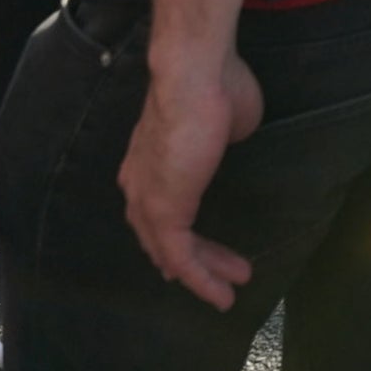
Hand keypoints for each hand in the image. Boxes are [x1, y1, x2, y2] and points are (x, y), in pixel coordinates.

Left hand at [120, 49, 263, 309]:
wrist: (194, 77)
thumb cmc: (218, 89)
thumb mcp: (228, 123)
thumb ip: (224, 141)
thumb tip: (228, 142)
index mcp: (150, 163)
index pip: (162, 210)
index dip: (183, 233)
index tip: (207, 250)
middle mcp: (140, 187)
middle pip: (164, 238)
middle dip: (198, 259)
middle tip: (229, 272)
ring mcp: (147, 202)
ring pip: (172, 252)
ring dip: (202, 272)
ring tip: (231, 287)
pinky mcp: (162, 215)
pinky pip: (181, 257)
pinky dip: (200, 279)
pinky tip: (222, 293)